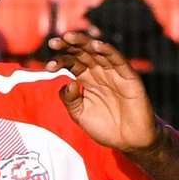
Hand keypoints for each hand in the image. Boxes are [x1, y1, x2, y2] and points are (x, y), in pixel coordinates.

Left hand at [48, 30, 160, 153]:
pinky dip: (108, 51)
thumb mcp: (80, 115)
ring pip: (98, 52)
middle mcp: (99, 72)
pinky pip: (119, 60)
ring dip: (84, 43)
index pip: (72, 63)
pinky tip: (97, 46)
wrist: (130, 141)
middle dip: (68, 46)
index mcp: (87, 79)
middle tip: (53, 43)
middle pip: (82, 53)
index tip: (48, 66)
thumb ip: (70, 100)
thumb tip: (67, 83)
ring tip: (69, 38)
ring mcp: (114, 73)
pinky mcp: (129, 77)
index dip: (60, 61)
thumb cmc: (106, 127)